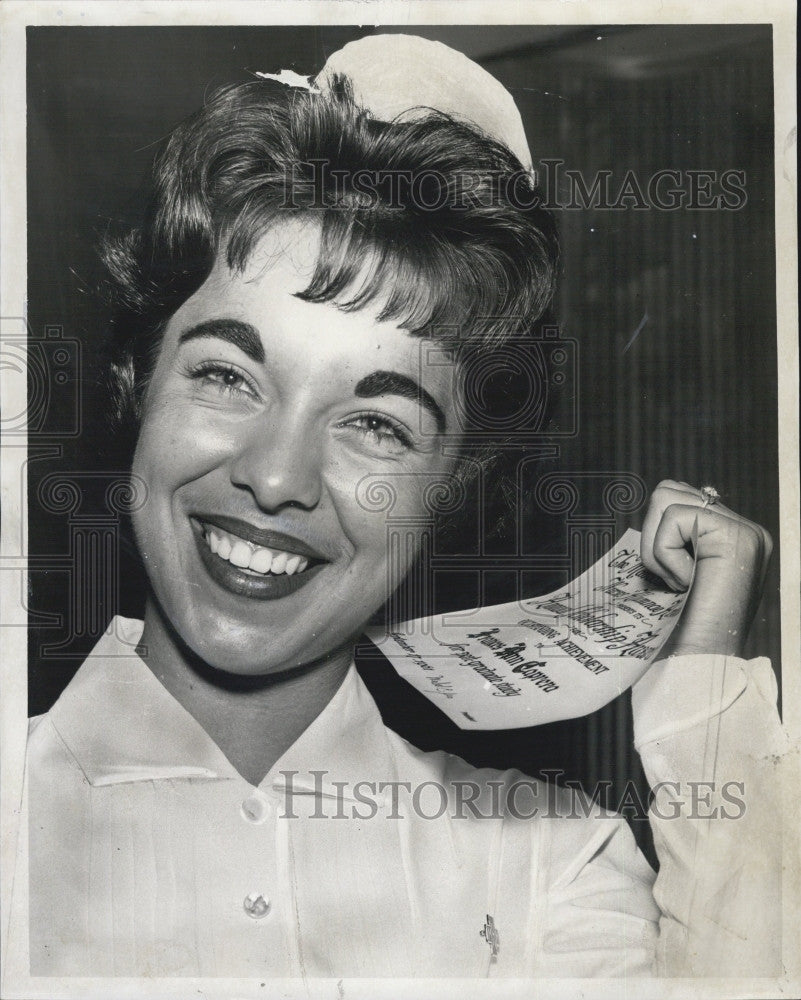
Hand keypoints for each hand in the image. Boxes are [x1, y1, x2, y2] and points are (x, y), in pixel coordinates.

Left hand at [640, 480, 771, 657]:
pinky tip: (685, 583)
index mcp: (729, 538)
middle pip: (668, 490)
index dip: (655, 536)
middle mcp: (744, 529)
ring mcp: (745, 531)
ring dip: (657, 545)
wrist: (694, 664)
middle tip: (671, 581)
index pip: (676, 500)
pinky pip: (674, 518)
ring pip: (667, 497)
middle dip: (653, 536)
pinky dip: (665, 553)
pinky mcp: (738, 536)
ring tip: (678, 582)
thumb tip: (652, 512)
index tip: (669, 580)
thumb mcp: (671, 573)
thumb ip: (672, 539)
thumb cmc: (676, 629)